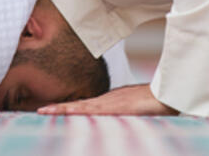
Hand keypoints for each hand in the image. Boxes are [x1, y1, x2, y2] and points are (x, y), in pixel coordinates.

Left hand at [37, 84, 178, 115]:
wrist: (168, 92)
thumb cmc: (157, 101)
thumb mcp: (139, 109)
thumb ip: (129, 113)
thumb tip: (126, 116)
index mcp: (112, 102)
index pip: (86, 106)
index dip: (70, 108)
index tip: (54, 110)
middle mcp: (108, 101)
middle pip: (79, 105)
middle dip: (60, 108)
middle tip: (40, 110)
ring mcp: (110, 103)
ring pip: (81, 106)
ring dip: (62, 109)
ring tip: (44, 111)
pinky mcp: (115, 106)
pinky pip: (92, 109)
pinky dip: (77, 110)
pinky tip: (66, 111)